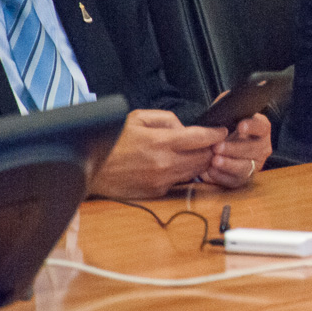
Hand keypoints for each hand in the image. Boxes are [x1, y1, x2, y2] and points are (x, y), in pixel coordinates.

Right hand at [88, 110, 226, 199]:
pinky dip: (184, 173)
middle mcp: (164, 163)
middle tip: (211, 142)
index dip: (216, 134)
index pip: (200, 138)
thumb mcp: (138, 118)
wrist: (89, 168)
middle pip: (204, 157)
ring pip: (196, 171)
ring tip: (195, 153)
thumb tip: (184, 127)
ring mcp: (161, 180)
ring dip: (200, 162)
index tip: (222, 131)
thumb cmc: (112, 142)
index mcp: (161, 142)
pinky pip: (180, 182)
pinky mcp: (156, 192)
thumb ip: (166, 119)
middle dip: (211, 149)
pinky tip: (177, 165)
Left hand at [201, 112, 271, 188]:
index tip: (240, 126)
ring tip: (214, 161)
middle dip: (235, 148)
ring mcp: (254, 164)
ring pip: (245, 167)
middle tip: (218, 147)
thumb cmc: (223, 129)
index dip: (253, 127)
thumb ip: (227, 105)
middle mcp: (262, 148)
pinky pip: (234, 180)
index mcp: (260, 129)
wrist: (216, 148)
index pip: (262, 127)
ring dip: (229, 164)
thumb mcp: (226, 113)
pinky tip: (210, 171)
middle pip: (254, 149)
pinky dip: (222, 176)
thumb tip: (224, 104)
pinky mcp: (242, 179)